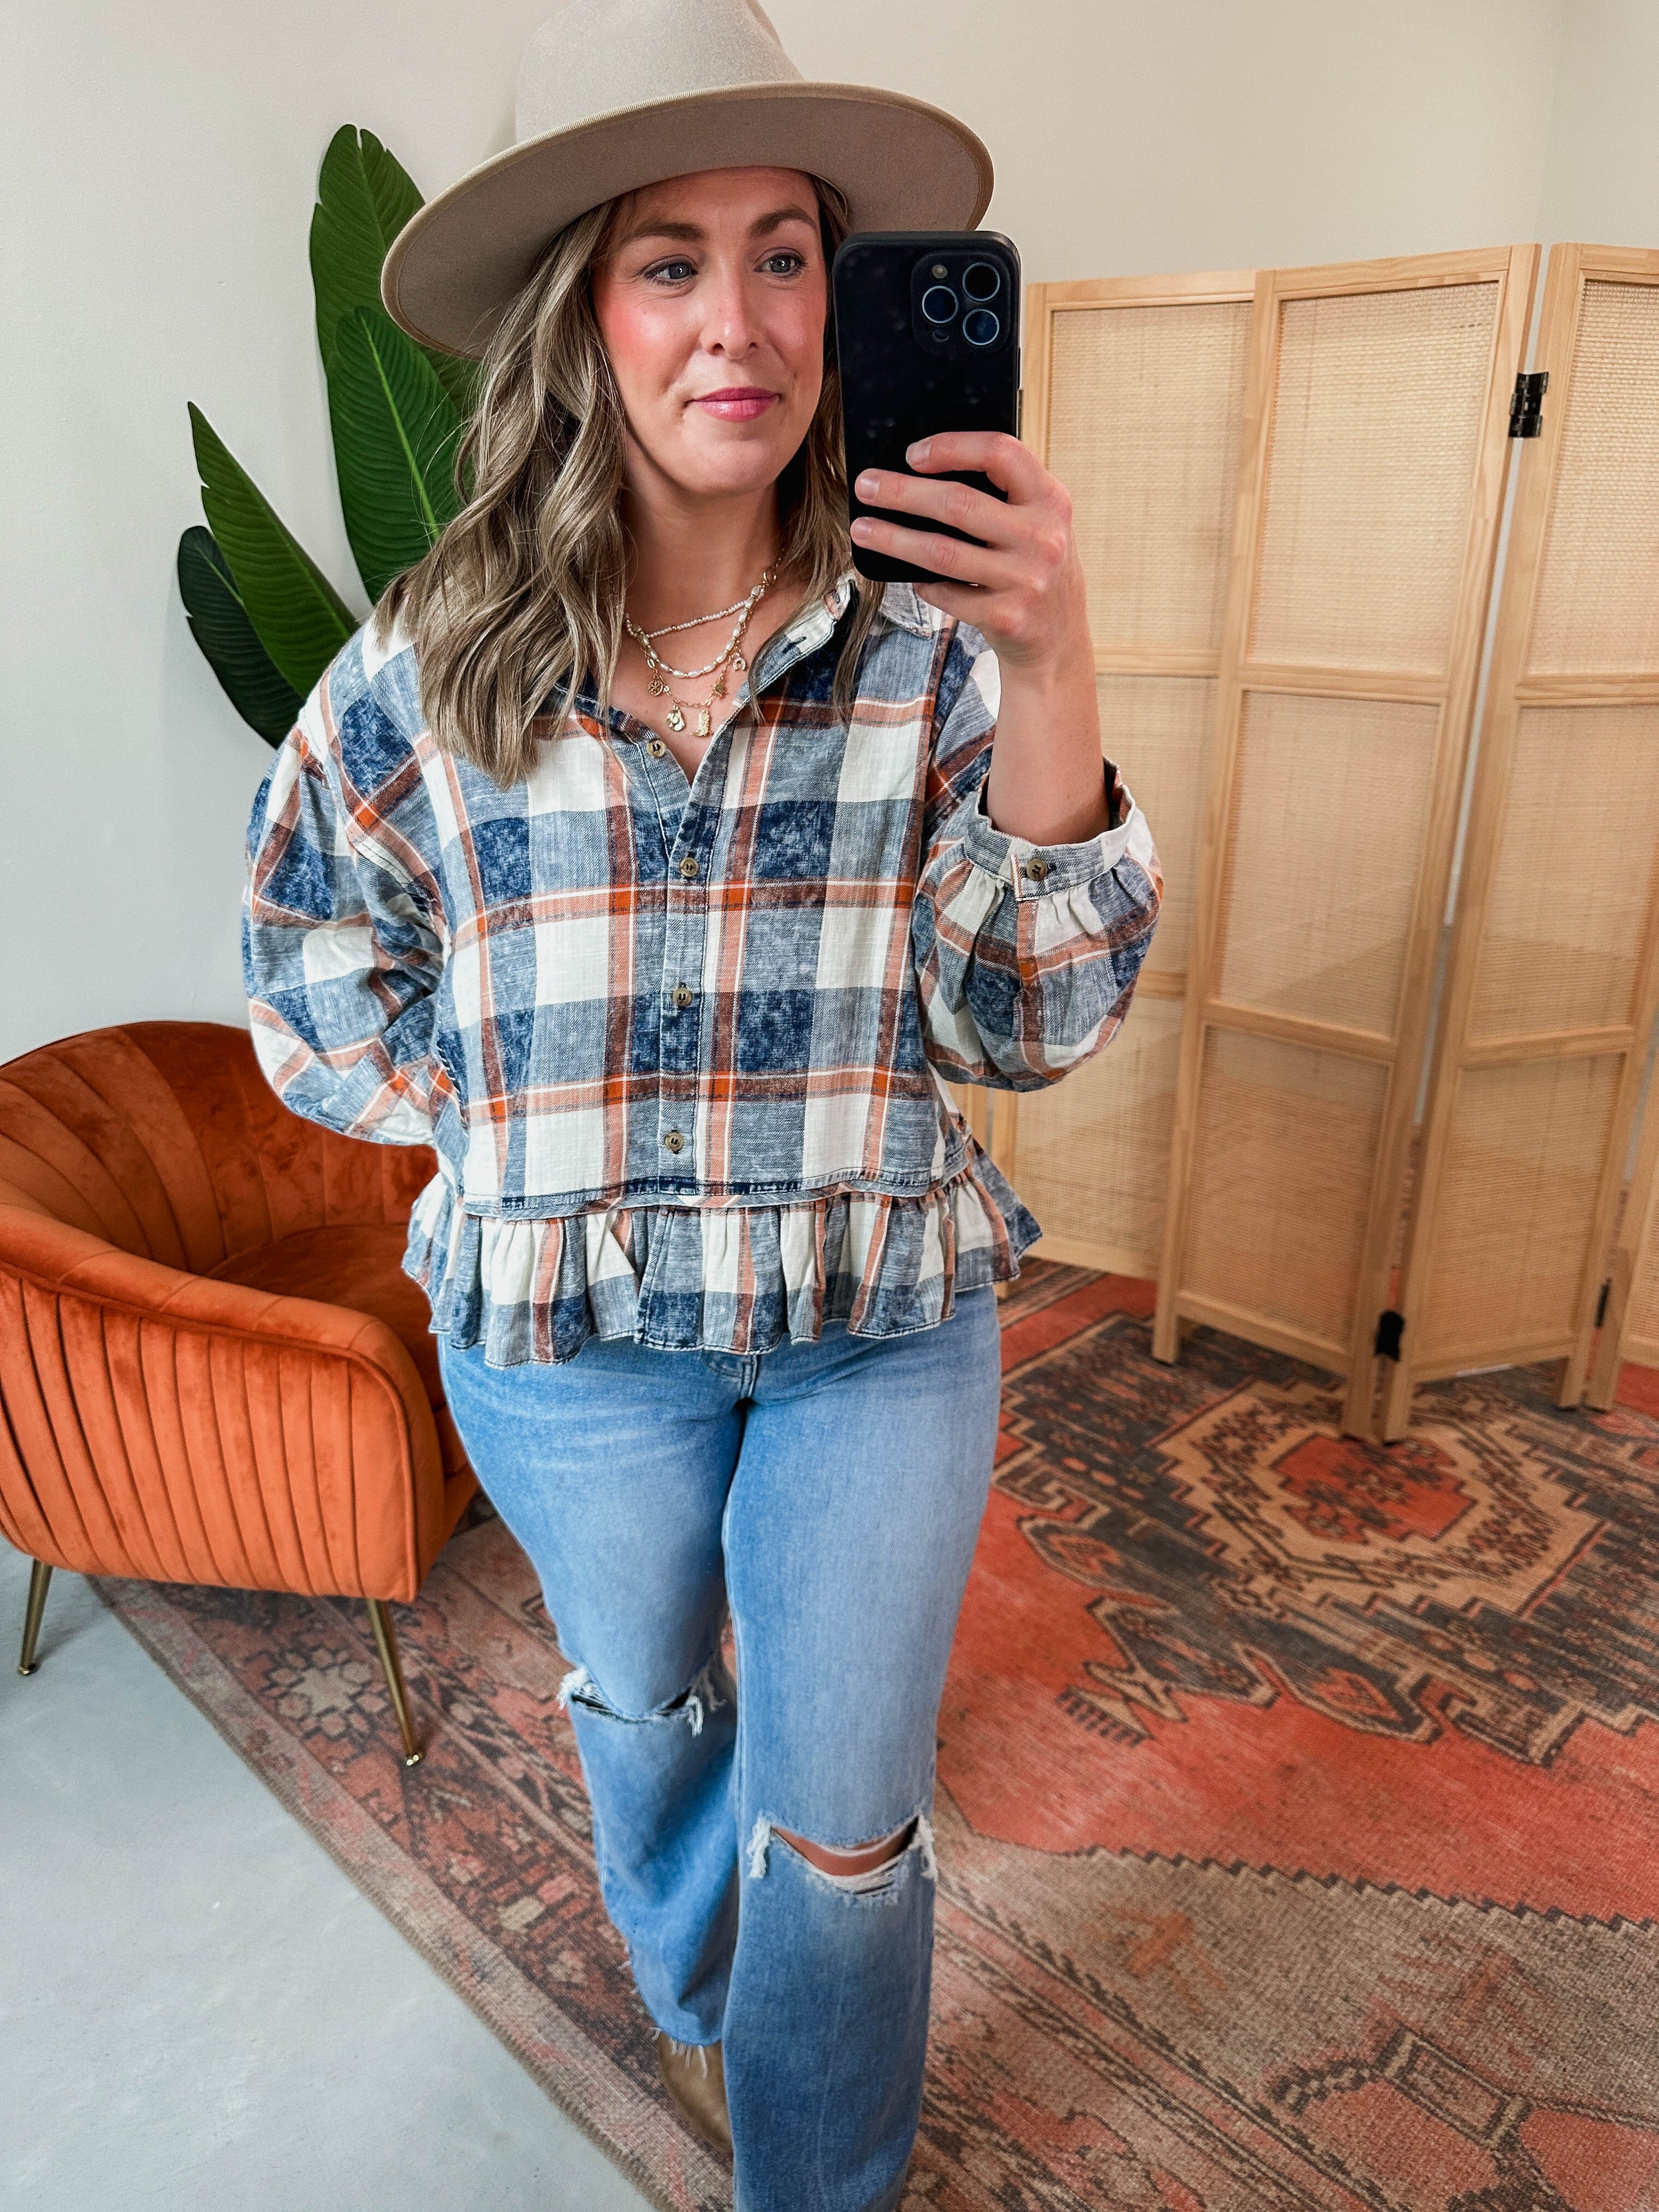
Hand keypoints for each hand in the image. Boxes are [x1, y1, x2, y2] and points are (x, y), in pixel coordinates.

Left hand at [850, 433, 1088, 672]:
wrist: (1059, 641)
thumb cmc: (1035, 569)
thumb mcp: (1038, 523)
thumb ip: (1004, 496)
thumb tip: (924, 471)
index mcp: (1050, 499)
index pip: (1000, 453)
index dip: (951, 447)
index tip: (911, 454)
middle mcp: (1042, 537)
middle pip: (958, 503)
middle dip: (902, 492)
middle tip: (866, 486)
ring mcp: (1025, 580)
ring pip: (941, 552)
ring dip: (893, 538)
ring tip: (861, 529)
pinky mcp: (1006, 617)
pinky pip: (946, 594)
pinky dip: (923, 585)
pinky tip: (912, 579)